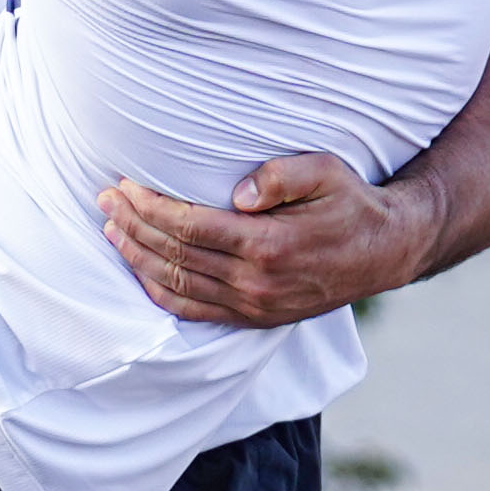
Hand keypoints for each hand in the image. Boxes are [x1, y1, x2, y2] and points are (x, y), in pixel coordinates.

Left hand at [99, 151, 432, 327]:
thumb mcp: (326, 172)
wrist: (384, 252)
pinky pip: (194, 311)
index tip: (124, 184)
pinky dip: (160, 292)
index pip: (189, 226)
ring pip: (177, 285)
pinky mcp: (255, 318)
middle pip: (174, 254)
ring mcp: (254, 305)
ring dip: (137, 257)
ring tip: (110, 229)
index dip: (149, 206)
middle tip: (104, 199)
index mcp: (268, 244)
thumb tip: (240, 191)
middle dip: (132, 225)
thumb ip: (283, 175)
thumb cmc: (351, 202)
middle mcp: (256, 282)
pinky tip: (140, 269)